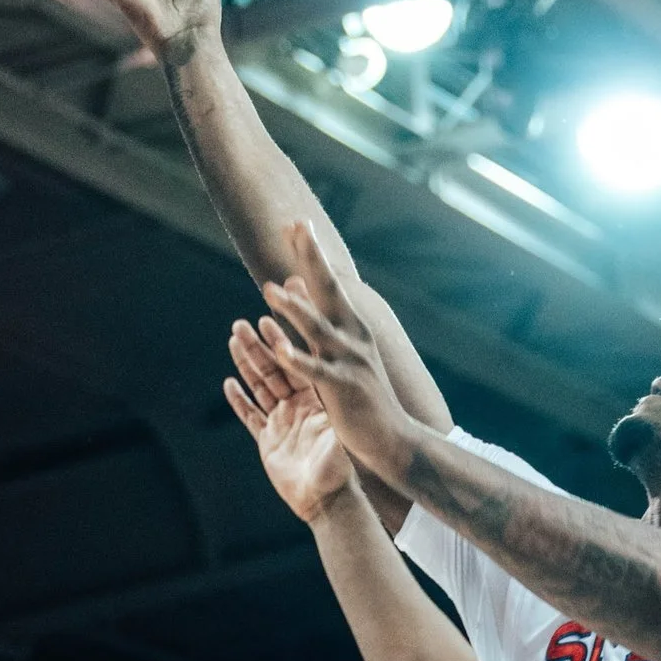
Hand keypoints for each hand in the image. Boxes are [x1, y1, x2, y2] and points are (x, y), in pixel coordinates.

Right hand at [223, 322, 358, 523]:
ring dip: (246, 365)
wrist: (327, 502)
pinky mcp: (268, 442)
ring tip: (233, 341)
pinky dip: (240, 401)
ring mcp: (282, 423)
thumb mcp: (334, 437)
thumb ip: (327, 411)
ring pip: (259, 388)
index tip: (268, 317)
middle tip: (241, 323)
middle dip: (257, 347)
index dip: (281, 342)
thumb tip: (333, 383)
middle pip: (273, 370)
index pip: (296, 363)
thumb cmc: (337, 471)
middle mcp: (298, 408)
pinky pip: (251, 417)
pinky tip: (229, 383)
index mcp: (315, 401)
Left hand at [253, 224, 418, 484]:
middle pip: (328, 290)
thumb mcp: (339, 349)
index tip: (296, 222)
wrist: (391, 439)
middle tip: (295, 227)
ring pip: (317, 329)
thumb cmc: (362, 395)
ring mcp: (350, 361)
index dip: (311, 252)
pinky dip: (298, 360)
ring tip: (269, 289)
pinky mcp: (343, 388)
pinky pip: (315, 372)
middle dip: (312, 258)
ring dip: (294, 309)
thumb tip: (294, 280)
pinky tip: (279, 350)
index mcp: (351, 326)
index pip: (327, 282)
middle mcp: (353, 336)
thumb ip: (316, 315)